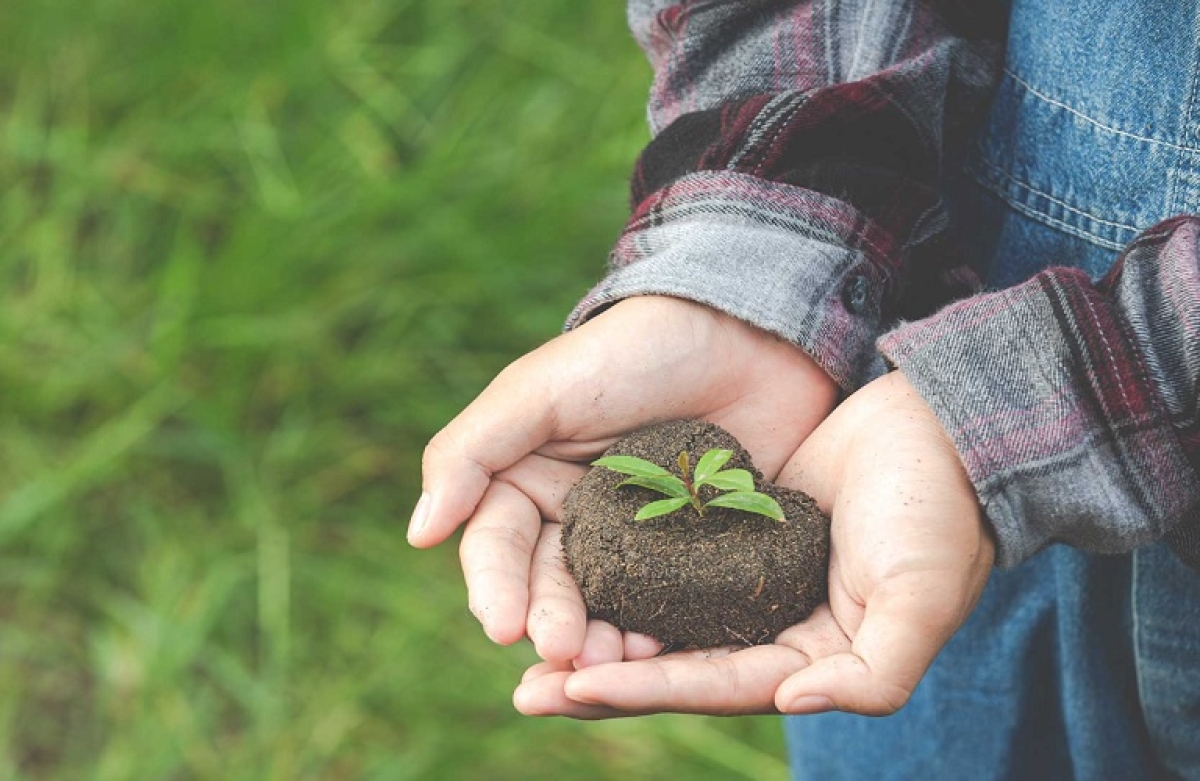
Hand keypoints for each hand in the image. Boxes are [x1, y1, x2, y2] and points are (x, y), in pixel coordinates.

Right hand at [408, 295, 838, 663]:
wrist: (745, 337)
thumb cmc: (631, 353)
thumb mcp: (540, 390)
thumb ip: (472, 451)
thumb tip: (419, 532)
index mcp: (525, 483)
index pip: (497, 548)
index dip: (496, 589)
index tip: (504, 627)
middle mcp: (574, 521)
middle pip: (549, 588)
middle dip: (552, 624)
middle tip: (565, 653)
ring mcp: (636, 543)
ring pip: (606, 606)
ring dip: (602, 640)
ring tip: (613, 660)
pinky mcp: (695, 556)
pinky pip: (672, 603)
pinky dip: (662, 630)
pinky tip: (663, 650)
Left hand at [513, 370, 993, 716]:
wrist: (944, 430)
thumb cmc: (939, 518)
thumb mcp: (920, 602)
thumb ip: (871, 672)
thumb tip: (791, 699)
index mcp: (809, 660)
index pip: (713, 685)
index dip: (643, 691)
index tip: (572, 687)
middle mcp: (771, 629)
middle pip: (672, 665)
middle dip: (600, 682)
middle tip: (525, 690)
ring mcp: (749, 580)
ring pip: (661, 617)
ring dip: (600, 631)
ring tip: (528, 639)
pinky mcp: (735, 530)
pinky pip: (670, 560)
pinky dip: (626, 573)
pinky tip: (574, 569)